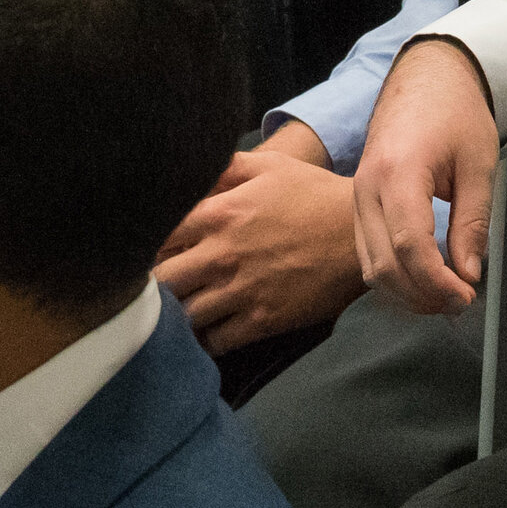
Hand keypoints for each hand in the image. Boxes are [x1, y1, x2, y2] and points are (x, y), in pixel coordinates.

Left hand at [154, 134, 368, 350]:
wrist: (360, 235)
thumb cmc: (313, 195)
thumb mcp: (269, 166)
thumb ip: (224, 167)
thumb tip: (190, 168)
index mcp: (219, 213)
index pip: (156, 235)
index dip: (146, 245)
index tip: (148, 251)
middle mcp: (223, 254)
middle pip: (163, 281)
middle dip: (157, 284)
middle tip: (157, 287)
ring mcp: (242, 291)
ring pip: (184, 315)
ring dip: (177, 315)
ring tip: (176, 312)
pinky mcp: (263, 320)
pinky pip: (215, 341)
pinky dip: (203, 341)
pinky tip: (203, 333)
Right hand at [351, 39, 499, 314]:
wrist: (426, 76)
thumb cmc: (454, 111)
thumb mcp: (478, 164)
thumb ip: (472, 223)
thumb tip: (468, 272)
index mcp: (398, 171)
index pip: (411, 246)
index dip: (438, 283)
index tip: (465, 296)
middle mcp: (367, 186)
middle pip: (383, 265)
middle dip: (422, 295)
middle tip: (460, 301)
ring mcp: (358, 193)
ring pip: (369, 265)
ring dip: (406, 291)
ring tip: (443, 295)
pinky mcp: (359, 200)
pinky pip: (366, 251)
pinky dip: (392, 274)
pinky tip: (422, 278)